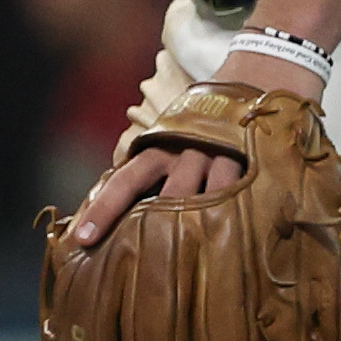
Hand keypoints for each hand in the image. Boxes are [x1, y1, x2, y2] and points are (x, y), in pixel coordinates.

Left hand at [65, 46, 324, 247]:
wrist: (258, 76)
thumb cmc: (206, 120)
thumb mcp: (173, 136)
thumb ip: (151, 169)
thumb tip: (114, 204)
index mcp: (161, 146)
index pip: (125, 180)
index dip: (103, 209)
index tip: (82, 238)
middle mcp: (187, 151)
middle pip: (165, 197)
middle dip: (149, 230)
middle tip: (133, 260)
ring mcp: (224, 156)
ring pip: (206, 200)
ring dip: (196, 230)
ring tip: (185, 264)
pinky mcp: (256, 160)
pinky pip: (245, 196)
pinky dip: (237, 218)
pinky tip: (231, 243)